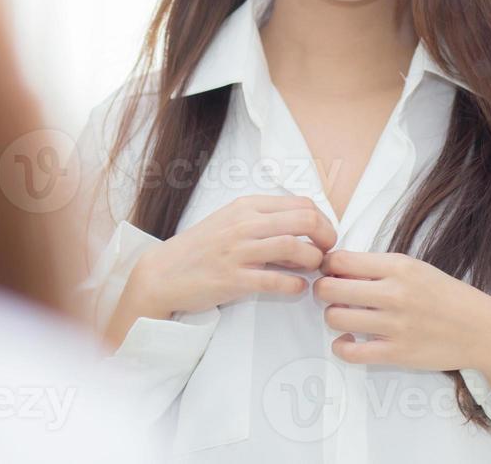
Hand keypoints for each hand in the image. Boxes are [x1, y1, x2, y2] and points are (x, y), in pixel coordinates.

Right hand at [130, 195, 336, 318]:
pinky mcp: (233, 279)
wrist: (164, 272)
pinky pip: (276, 281)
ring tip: (311, 270)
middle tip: (326, 253)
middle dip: (327, 237)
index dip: (324, 221)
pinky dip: (295, 285)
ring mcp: (238, 252)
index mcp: (246, 206)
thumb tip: (305, 227)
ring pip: (294, 247)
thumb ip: (264, 219)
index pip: (303, 204)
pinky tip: (296, 287)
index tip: (324, 237)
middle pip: (305, 221)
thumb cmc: (202, 247)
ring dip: (313, 261)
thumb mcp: (231, 220)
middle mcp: (244, 224)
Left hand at [313, 249, 490, 372]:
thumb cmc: (446, 295)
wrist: (481, 329)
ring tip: (345, 316)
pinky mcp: (397, 353)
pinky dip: (341, 346)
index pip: (340, 260)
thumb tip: (336, 267)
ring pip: (334, 318)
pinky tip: (348, 340)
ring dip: (332, 316)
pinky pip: (350, 352)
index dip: (327, 266)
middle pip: (329, 288)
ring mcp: (395, 326)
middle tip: (330, 295)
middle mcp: (394, 294)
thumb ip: (377, 267)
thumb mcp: (414, 267)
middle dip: (322, 290)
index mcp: (398, 267)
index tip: (331, 272)